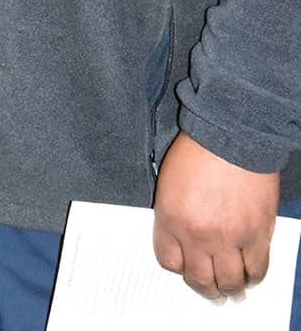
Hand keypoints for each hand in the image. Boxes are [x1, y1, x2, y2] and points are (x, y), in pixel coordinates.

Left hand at [153, 131, 279, 300]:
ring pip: (230, 282)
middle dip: (205, 289)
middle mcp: (197, 234)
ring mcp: (229, 238)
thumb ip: (174, 213)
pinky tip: (250, 276)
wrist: (233, 134)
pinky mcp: (257, 234)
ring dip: (230, 291)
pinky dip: (254, 278)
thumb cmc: (199, 149)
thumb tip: (183, 239)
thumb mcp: (169, 181)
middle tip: (211, 292)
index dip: (178, 268)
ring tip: (232, 291)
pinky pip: (257, 270)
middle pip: (199, 279)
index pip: (168, 261)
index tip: (185, 268)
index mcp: (170, 218)